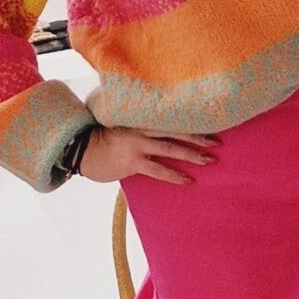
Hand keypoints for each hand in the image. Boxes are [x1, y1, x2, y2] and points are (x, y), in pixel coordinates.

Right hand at [80, 126, 219, 184]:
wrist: (79, 150)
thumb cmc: (105, 139)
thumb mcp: (124, 125)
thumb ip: (143, 126)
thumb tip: (167, 132)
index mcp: (140, 118)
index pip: (171, 118)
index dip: (191, 121)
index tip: (211, 122)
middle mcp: (141, 129)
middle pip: (176, 130)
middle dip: (199, 137)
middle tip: (219, 142)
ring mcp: (136, 145)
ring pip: (170, 149)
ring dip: (192, 155)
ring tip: (210, 160)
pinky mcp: (132, 162)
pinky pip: (158, 170)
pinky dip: (174, 175)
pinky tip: (188, 180)